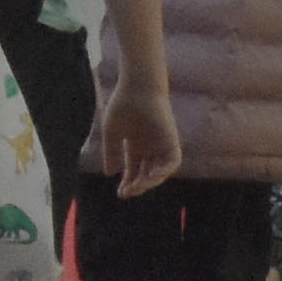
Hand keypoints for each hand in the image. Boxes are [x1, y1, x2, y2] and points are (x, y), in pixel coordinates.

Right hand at [85, 84, 182, 199]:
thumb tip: (109, 173)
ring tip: (137, 187)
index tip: (120, 193)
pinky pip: (172, 162)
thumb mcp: (112, 132)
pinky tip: (151, 178)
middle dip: (138, 185)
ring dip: (150, 181)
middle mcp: (150, 147)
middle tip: (127, 192)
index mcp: (136, 144)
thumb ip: (112, 152)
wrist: (137, 87)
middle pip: (146, 173)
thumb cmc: (123, 105)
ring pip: (159, 171)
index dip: (128, 182)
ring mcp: (161, 144)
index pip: (134, 169)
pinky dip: (163, 172)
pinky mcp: (171, 141)